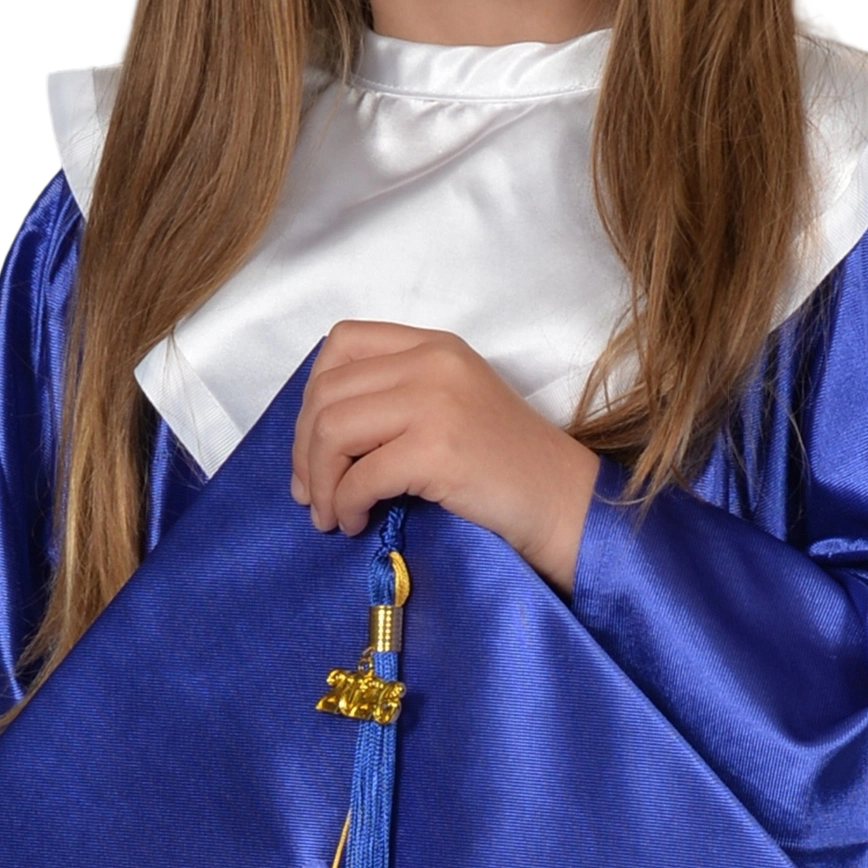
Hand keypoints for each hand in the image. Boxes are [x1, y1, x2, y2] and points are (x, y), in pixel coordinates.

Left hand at [290, 322, 601, 593]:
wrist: (563, 501)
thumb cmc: (505, 466)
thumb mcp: (451, 404)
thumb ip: (395, 398)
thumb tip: (314, 441)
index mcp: (433, 346)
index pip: (342, 344)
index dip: (311, 395)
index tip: (313, 444)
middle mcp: (432, 362)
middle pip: (327, 393)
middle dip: (305, 451)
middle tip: (309, 494)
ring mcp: (436, 402)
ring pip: (333, 431)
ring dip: (320, 482)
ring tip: (329, 514)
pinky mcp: (437, 449)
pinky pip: (360, 476)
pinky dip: (345, 505)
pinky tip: (355, 523)